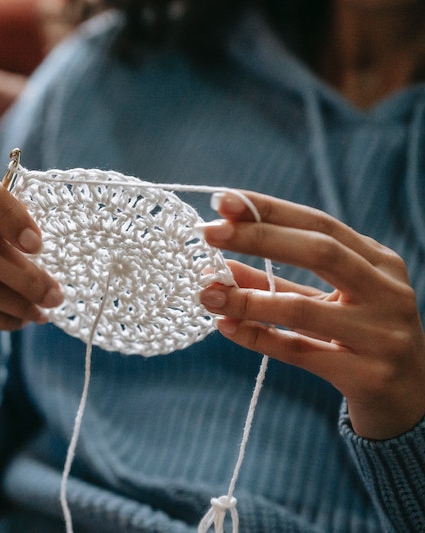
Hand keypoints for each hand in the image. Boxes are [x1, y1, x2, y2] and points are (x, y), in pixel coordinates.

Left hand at [198, 191, 424, 439]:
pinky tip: (226, 326)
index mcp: (379, 263)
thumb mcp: (325, 304)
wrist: (411, 400)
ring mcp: (381, 335)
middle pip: (319, 252)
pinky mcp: (367, 375)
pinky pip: (300, 352)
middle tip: (209, 233)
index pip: (319, 223)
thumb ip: (276, 283)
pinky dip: (258, 337)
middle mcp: (387, 292)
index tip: (222, 200)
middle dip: (258, 238)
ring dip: (247, 298)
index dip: (269, 210)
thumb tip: (219, 265)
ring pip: (302, 308)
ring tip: (206, 291)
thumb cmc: (360, 340)